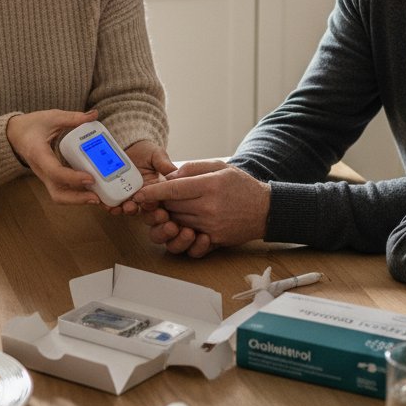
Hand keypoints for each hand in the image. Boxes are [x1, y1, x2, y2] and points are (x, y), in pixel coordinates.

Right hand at [6, 109, 105, 205]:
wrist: (14, 135)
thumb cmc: (31, 125)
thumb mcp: (52, 117)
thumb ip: (73, 117)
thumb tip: (94, 115)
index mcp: (39, 154)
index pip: (55, 172)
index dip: (73, 178)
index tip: (90, 178)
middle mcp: (42, 170)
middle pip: (57, 194)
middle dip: (77, 199)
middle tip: (97, 197)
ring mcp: (46, 176)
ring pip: (60, 196)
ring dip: (79, 200)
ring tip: (99, 198)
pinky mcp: (51, 178)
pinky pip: (63, 190)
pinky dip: (78, 194)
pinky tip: (93, 191)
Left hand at [104, 140, 176, 215]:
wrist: (128, 145)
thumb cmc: (146, 150)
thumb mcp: (158, 155)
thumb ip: (165, 165)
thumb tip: (177, 175)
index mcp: (157, 189)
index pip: (158, 202)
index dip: (154, 206)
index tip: (150, 204)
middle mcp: (144, 195)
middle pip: (141, 210)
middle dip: (136, 211)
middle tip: (130, 207)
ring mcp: (129, 196)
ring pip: (126, 209)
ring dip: (122, 210)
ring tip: (117, 207)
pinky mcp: (115, 193)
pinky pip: (112, 203)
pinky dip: (108, 205)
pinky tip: (106, 204)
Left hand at [134, 160, 269, 250]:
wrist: (265, 210)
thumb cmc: (242, 186)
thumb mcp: (220, 167)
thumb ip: (193, 168)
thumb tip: (170, 175)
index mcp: (209, 186)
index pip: (173, 189)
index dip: (153, 192)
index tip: (140, 193)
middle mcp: (209, 207)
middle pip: (172, 206)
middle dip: (161, 203)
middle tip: (156, 199)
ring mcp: (211, 225)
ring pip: (178, 221)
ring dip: (171, 216)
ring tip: (174, 208)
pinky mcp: (215, 239)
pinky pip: (190, 236)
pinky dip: (183, 229)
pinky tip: (185, 223)